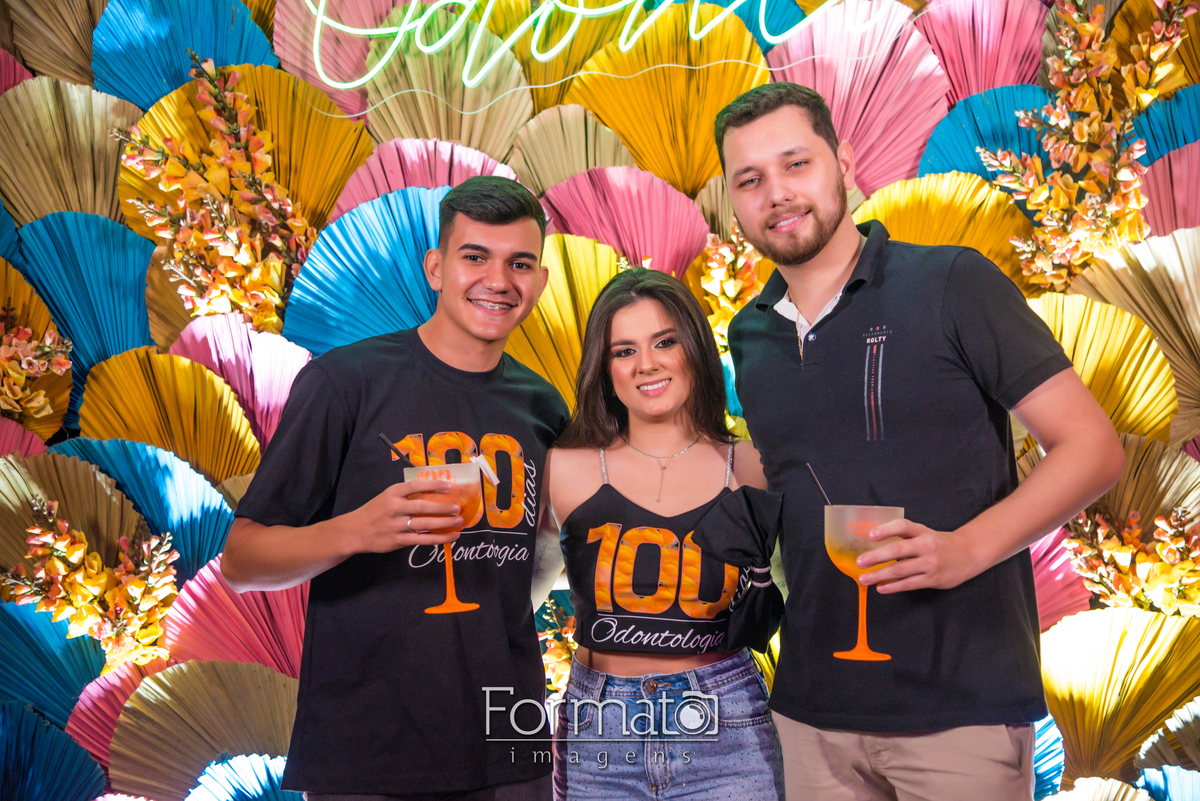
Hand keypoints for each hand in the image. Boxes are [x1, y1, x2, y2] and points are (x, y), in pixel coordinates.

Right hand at [346, 479, 464, 553]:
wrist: (355, 531)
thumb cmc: (375, 511)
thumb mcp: (387, 496)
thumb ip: (406, 494)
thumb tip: (434, 491)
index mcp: (392, 493)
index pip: (415, 486)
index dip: (433, 485)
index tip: (449, 486)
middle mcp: (394, 508)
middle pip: (423, 506)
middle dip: (443, 507)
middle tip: (457, 508)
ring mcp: (396, 525)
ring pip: (425, 524)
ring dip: (444, 523)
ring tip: (458, 521)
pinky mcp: (399, 541)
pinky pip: (423, 540)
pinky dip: (439, 538)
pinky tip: (451, 536)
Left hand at [855, 520, 986, 591]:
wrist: (969, 554)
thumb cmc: (940, 543)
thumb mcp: (925, 533)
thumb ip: (905, 537)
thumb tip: (875, 544)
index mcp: (923, 531)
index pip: (903, 526)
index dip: (886, 530)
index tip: (870, 535)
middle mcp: (926, 546)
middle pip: (898, 550)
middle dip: (876, 556)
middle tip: (860, 562)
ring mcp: (930, 564)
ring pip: (901, 570)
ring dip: (880, 575)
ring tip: (865, 579)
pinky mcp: (933, 579)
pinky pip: (909, 584)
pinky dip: (893, 586)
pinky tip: (881, 588)